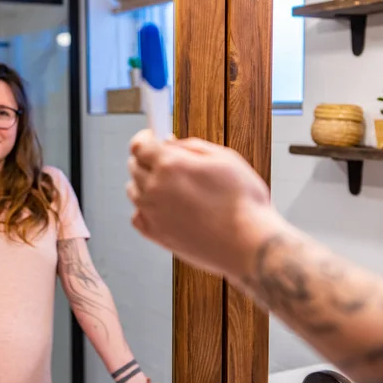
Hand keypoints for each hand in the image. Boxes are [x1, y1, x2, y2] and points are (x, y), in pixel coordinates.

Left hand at [126, 129, 272, 277]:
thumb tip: (169, 143)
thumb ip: (190, 146)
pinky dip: (145, 209)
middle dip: (146, 160)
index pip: (138, 145)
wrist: (248, 244)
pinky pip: (137, 216)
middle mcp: (155, 189)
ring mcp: (152, 213)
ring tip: (172, 187)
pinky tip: (165, 208)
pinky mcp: (155, 235)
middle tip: (167, 162)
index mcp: (169, 165)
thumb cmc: (242, 202)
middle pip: (134, 166)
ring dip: (146, 184)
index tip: (150, 138)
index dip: (144, 138)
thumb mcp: (223, 158)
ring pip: (134, 191)